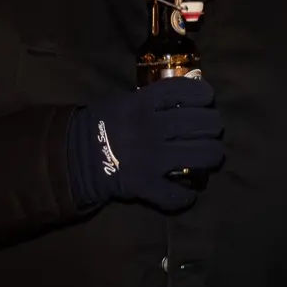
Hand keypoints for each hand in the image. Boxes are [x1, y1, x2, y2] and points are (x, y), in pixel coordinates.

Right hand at [71, 78, 223, 211]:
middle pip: (202, 124)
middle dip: (214, 126)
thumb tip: (184, 97)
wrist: (72, 158)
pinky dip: (187, 195)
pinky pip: (177, 194)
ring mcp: (150, 158)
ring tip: (209, 156)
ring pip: (202, 155)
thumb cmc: (100, 125)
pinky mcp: (145, 185)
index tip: (207, 99)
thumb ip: (151, 100)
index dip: (203, 94)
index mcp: (142, 103)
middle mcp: (150, 128)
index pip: (184, 91)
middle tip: (211, 130)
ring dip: (212, 155)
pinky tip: (188, 191)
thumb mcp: (123, 101)